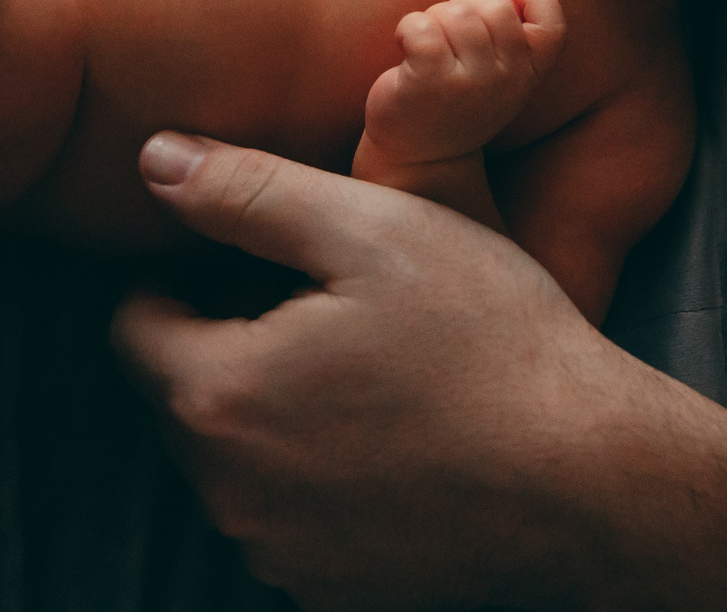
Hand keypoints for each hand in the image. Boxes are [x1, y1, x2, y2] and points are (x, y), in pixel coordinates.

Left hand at [113, 134, 688, 609]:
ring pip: (237, 462)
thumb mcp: (375, 228)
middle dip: (230, 347)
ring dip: (274, 417)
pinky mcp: (329, 593)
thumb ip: (247, 192)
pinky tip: (394, 442)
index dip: (183, 278)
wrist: (593, 481)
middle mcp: (227, 493)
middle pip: (184, 397)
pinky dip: (319, 482)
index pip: (133, 327)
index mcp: (218, 394)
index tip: (255, 261)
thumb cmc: (489, 340)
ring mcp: (278, 555)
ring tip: (370, 374)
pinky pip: (289, 520)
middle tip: (329, 309)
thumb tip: (153, 159)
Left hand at [363, 0, 564, 165]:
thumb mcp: (498, 74)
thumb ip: (512, 36)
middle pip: (495, 8)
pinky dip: (407, 27)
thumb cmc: (457, 99)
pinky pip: (422, 27)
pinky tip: (404, 45)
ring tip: (424, 44)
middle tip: (445, 33)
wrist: (419, 156)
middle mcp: (507, 80)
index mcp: (529, 75)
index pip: (552, 27)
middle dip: (464, 6)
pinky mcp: (430, 81)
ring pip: (457, 14)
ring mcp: (471, 83)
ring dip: (432, 18)